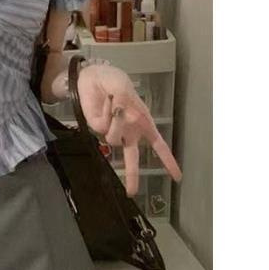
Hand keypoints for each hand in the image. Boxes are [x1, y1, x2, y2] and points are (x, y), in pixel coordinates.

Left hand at [76, 62, 182, 195]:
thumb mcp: (122, 85)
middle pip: (133, 158)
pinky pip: (102, 127)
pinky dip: (105, 113)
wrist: (91, 77)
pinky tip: (105, 103)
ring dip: (116, 121)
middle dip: (132, 176)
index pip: (158, 145)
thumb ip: (123, 98)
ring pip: (114, 138)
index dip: (168, 161)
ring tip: (114, 101)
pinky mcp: (96, 128)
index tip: (177, 177)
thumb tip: (121, 112)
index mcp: (143, 123)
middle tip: (132, 192)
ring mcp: (112, 131)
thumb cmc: (113, 80)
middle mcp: (129, 131)